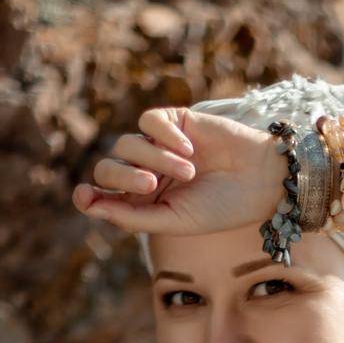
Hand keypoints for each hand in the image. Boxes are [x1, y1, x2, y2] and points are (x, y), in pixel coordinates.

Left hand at [72, 106, 279, 236]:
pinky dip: (164, 135)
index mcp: (143, 203)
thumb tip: (91, 206)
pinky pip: (149, 121)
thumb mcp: (173, 221)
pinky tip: (188, 149)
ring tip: (188, 172)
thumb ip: (132, 217)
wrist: (260, 180)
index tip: (83, 196)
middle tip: (151, 185)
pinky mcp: (174, 122)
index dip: (88, 196)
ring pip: (127, 144)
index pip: (102, 197)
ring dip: (155, 158)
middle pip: (108, 169)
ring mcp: (158, 147)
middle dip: (124, 177)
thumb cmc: (220, 208)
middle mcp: (146, 174)